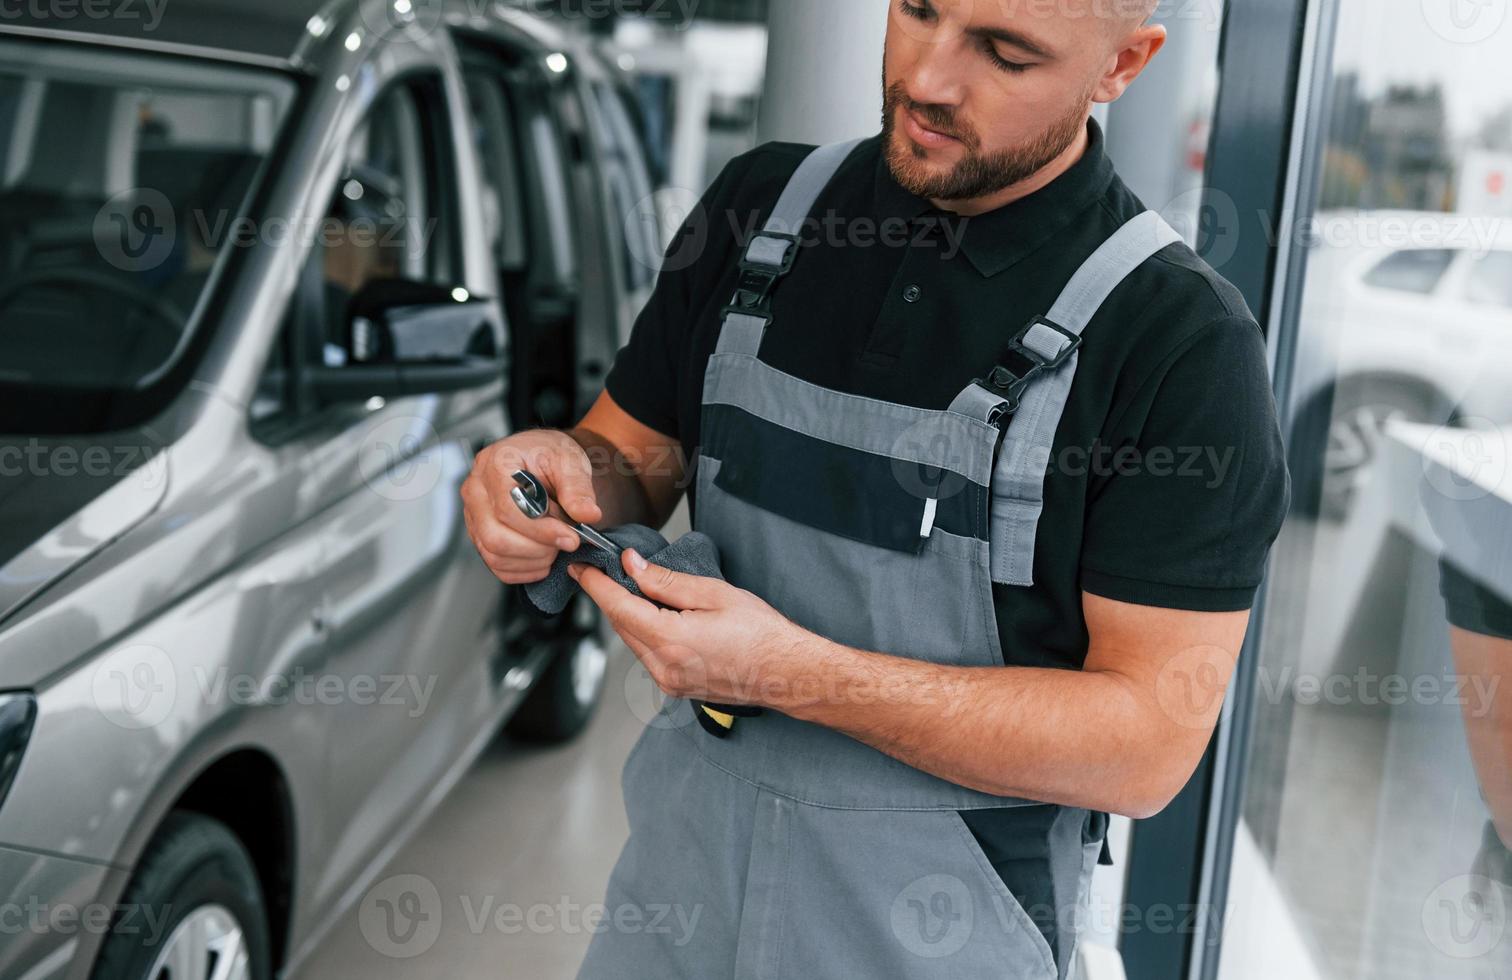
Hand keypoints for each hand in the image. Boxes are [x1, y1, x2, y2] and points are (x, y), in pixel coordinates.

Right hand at [461, 429, 600, 584]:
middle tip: (566, 541)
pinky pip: (496, 564)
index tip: (570, 537)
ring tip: (556, 546)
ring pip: (494, 554)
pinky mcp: (479, 535)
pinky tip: (544, 556)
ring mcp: (474, 515)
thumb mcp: (571, 462)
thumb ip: (578, 489)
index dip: (540, 530)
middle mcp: (476, 490)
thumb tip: (587, 514)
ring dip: (533, 559)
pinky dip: (525, 569)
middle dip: (537, 548)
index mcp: (494, 463)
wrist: (547, 461)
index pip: (508, 508)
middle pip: (495, 536)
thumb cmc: (552, 456)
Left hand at [570, 549, 812, 708]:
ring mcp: (668, 682)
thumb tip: (632, 566)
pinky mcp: (675, 687)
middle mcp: (664, 667)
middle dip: (612, 597)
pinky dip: (645, 632)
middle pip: (622, 625)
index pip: (619, 608)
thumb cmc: (762, 634)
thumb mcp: (714, 594)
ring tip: (639, 588)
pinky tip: (658, 615)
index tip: (581, 569)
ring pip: (633, 641)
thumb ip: (666, 581)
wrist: (787, 673)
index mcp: (671, 641)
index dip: (596, 586)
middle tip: (609, 569)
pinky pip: (648, 655)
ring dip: (630, 615)